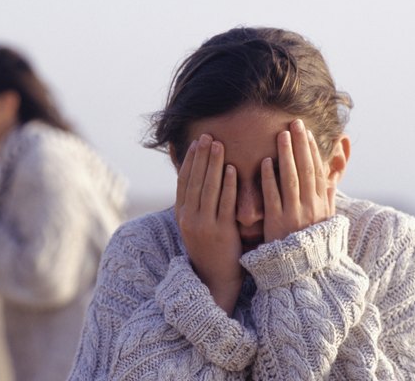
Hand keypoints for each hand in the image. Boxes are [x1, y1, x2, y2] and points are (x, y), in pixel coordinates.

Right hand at [175, 134, 242, 315]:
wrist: (214, 280)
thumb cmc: (209, 250)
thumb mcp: (195, 226)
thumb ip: (197, 205)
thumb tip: (198, 181)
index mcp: (181, 215)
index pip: (183, 181)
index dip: (189, 161)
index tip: (196, 143)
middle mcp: (189, 218)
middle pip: (195, 180)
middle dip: (201, 156)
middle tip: (208, 135)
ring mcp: (204, 225)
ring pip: (208, 188)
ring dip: (213, 164)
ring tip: (219, 145)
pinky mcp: (220, 232)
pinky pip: (224, 203)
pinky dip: (228, 185)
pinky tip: (233, 169)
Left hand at [261, 119, 334, 242]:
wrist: (301, 273)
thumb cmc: (311, 246)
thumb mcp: (324, 222)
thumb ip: (327, 200)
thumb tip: (332, 181)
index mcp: (321, 206)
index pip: (318, 172)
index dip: (313, 151)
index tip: (308, 133)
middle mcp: (310, 208)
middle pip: (306, 170)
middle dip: (301, 145)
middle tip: (295, 124)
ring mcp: (294, 214)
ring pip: (291, 179)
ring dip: (286, 155)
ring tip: (281, 135)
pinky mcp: (277, 223)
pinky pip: (273, 197)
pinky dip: (269, 179)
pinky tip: (265, 162)